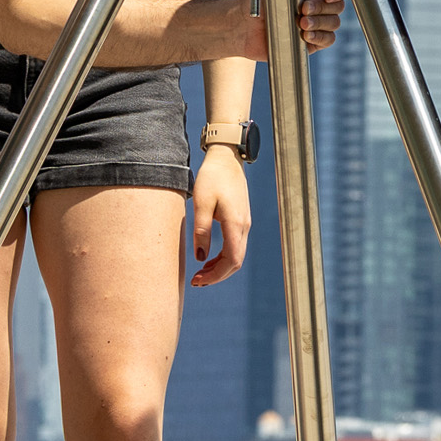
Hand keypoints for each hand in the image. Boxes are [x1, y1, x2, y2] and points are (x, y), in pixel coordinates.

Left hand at [188, 151, 250, 286]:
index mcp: (235, 224)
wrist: (226, 159)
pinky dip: (223, 257)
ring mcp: (245, 223)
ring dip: (219, 268)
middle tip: (195, 281)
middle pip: (235, 262)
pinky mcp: (241, 220)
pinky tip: (209, 259)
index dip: (215, 276)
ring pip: (236, 255)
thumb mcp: (200, 203)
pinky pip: (235, 246)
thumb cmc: (211, 178)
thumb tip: (201, 257)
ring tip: (200, 273)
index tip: (197, 280)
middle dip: (216, 276)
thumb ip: (201, 230)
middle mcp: (244, 226)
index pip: (232, 261)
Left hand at [228, 0, 349, 55]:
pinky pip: (327, 39)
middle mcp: (317, 3)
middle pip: (338, 6)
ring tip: (301, 24)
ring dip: (319, 23)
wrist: (243, 25)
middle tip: (302, 9)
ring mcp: (315, 22)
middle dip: (321, 9)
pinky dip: (319, 37)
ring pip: (334, 23)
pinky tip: (305, 35)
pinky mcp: (311, 40)